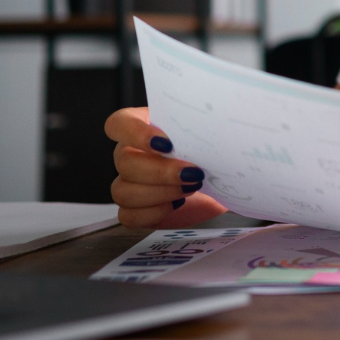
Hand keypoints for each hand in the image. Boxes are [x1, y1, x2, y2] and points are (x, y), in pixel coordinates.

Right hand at [105, 107, 227, 227]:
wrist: (220, 181)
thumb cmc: (211, 151)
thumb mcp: (209, 135)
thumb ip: (204, 128)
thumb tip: (218, 132)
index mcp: (142, 126)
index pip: (119, 124)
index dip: (136, 133)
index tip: (166, 144)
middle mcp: (130, 153)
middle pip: (124, 162)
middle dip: (160, 171)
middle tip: (193, 173)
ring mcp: (127, 182)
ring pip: (122, 191)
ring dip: (159, 193)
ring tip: (191, 188)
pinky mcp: (134, 209)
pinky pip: (128, 216)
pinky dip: (154, 213)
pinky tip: (176, 204)